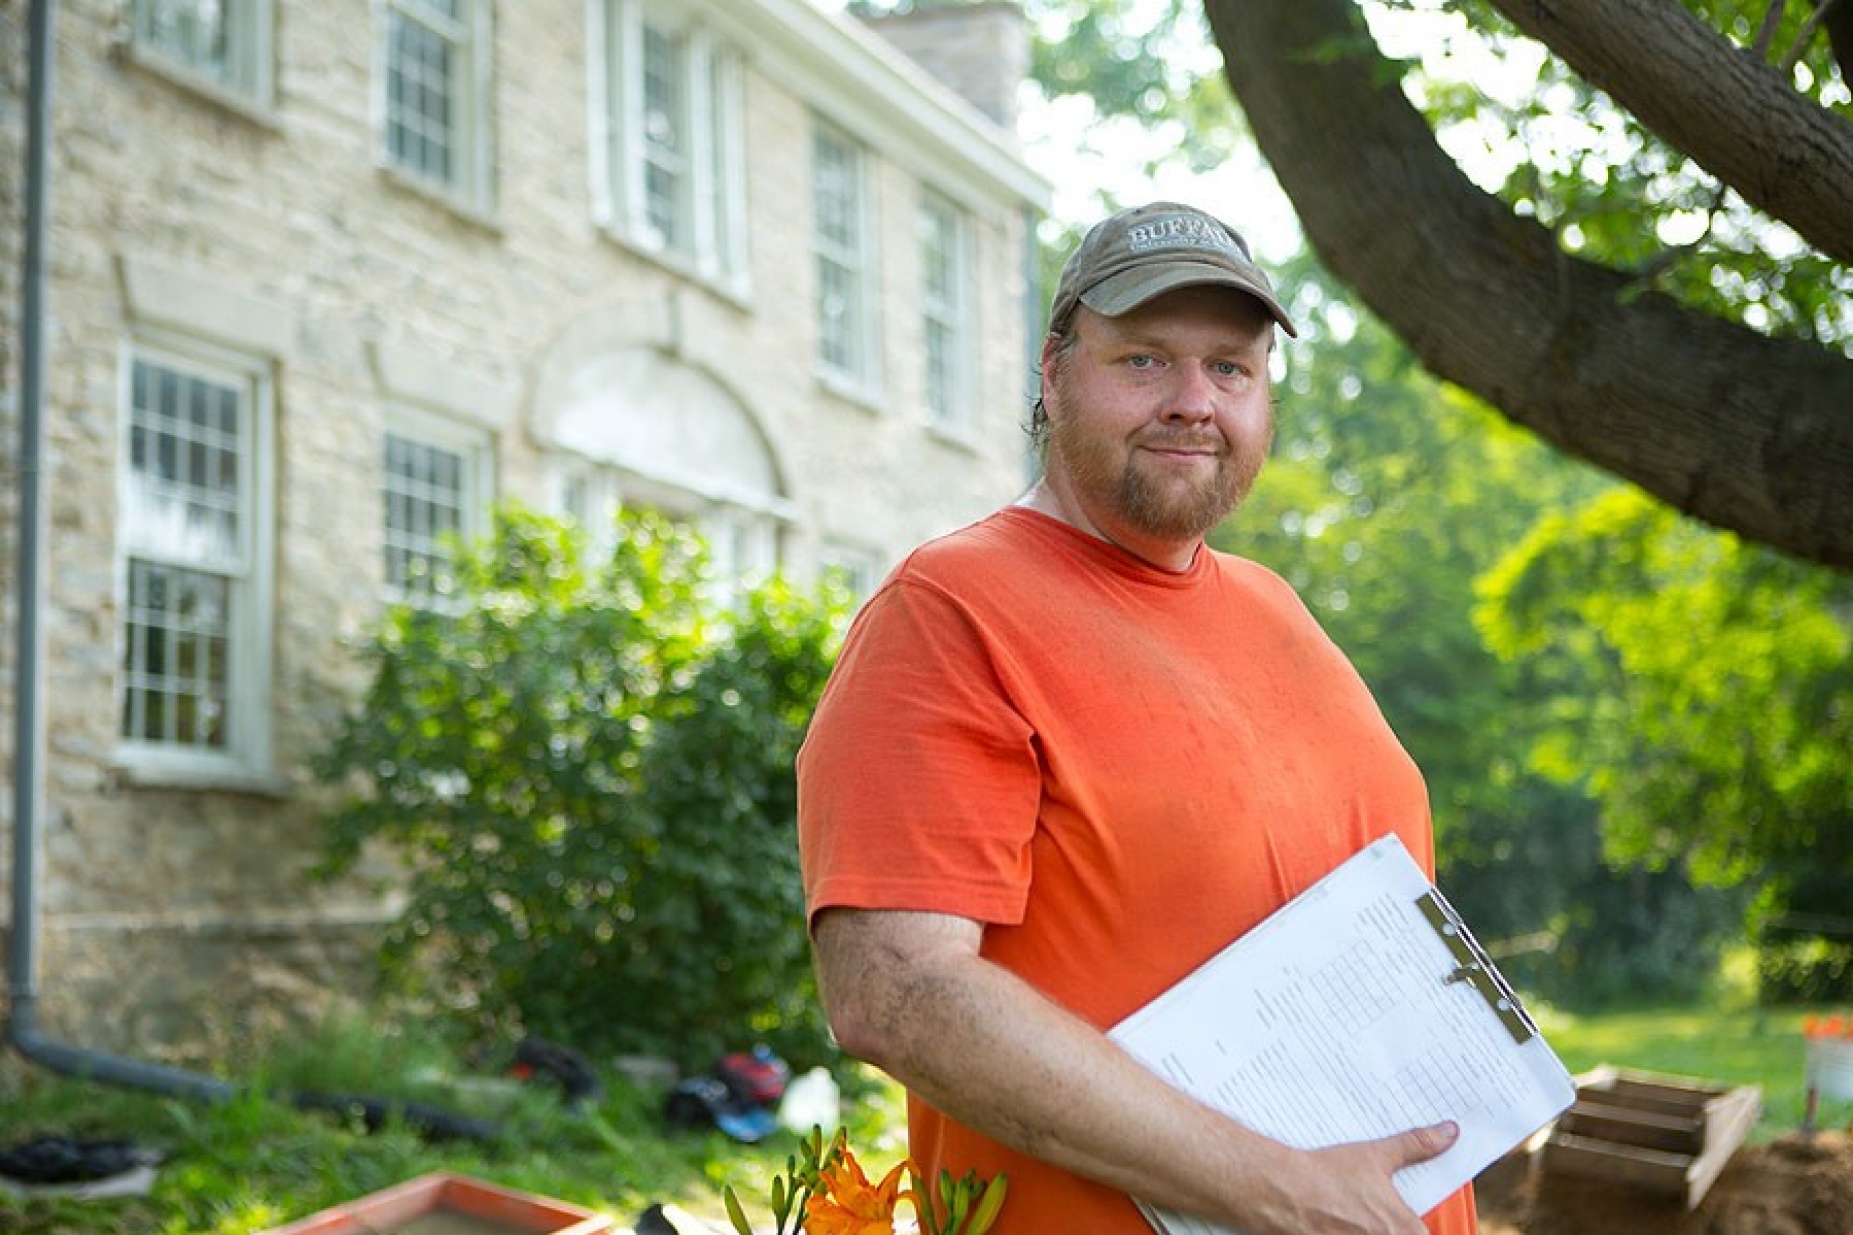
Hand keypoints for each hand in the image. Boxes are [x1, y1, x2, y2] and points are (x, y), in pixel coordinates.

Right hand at [1247, 1120, 1458, 1234]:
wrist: (1278, 1192)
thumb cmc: (1327, 1176)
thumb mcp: (1376, 1156)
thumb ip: (1417, 1146)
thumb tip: (1449, 1133)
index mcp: (1405, 1229)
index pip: (1420, 1232)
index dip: (1406, 1222)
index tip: (1388, 1211)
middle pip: (1399, 1234)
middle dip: (1379, 1224)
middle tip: (1357, 1209)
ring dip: (1356, 1228)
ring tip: (1339, 1215)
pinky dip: (1336, 1232)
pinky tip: (1325, 1224)